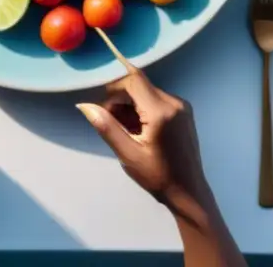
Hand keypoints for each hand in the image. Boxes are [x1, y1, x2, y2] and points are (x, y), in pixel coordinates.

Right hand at [77, 69, 210, 214]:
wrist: (188, 191)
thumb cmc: (157, 176)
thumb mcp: (128, 154)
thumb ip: (106, 127)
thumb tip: (84, 105)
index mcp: (161, 111)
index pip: (133, 80)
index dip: (113, 87)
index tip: (101, 105)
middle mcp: (175, 102)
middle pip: (139, 86)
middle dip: (120, 99)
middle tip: (110, 123)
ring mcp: (182, 106)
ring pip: (147, 92)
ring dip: (130, 105)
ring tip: (125, 131)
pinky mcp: (184, 111)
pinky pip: (156, 100)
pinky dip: (142, 109)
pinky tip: (138, 130)